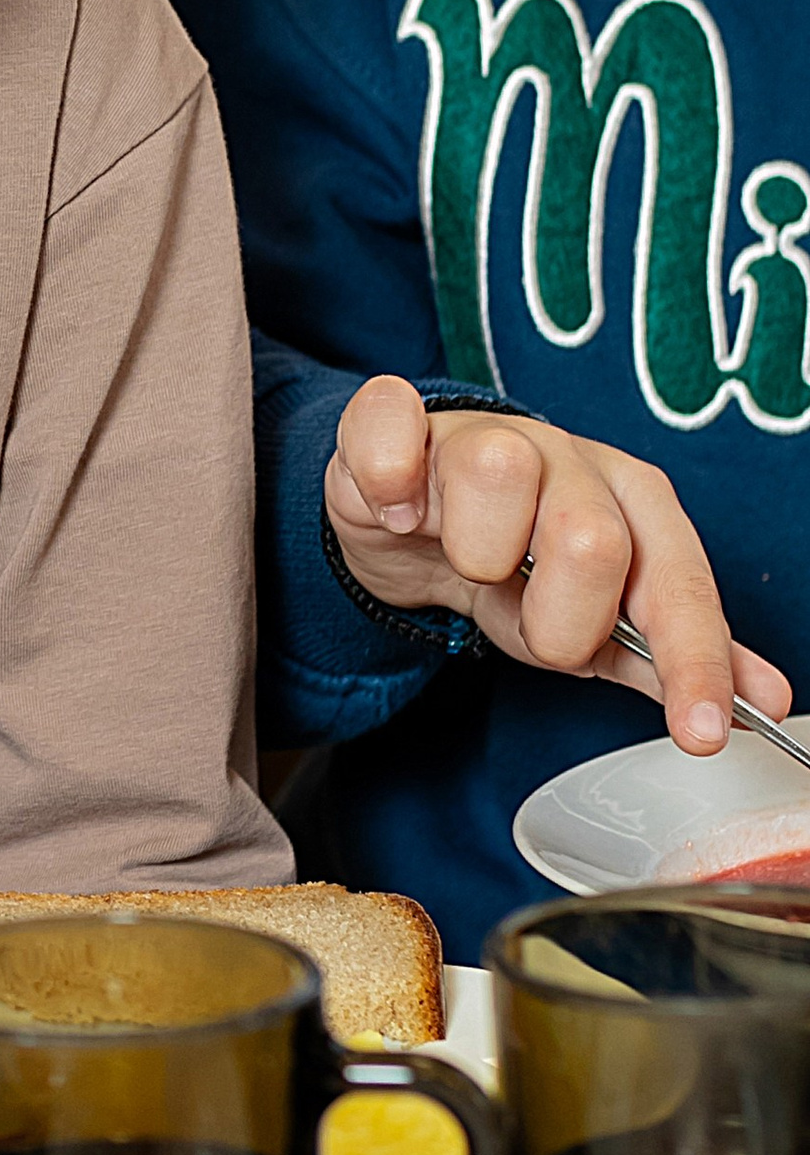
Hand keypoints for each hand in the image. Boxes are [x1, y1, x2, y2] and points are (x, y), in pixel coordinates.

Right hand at [327, 376, 792, 750]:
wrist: (414, 518)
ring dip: (472, 552)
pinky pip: (390, 429)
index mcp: (631, 502)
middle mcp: (567, 456)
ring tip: (464, 561)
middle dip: (554, 617)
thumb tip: (764, 700)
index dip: (692, 661)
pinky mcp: (396, 422)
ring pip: (497, 475)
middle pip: (590, 538)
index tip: (699, 732)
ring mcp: (481, 432)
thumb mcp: (591, 619)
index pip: (677, 585)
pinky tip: (398, 512)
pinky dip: (390, 482)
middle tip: (527, 618)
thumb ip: (667, 652)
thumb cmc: (511, 563)